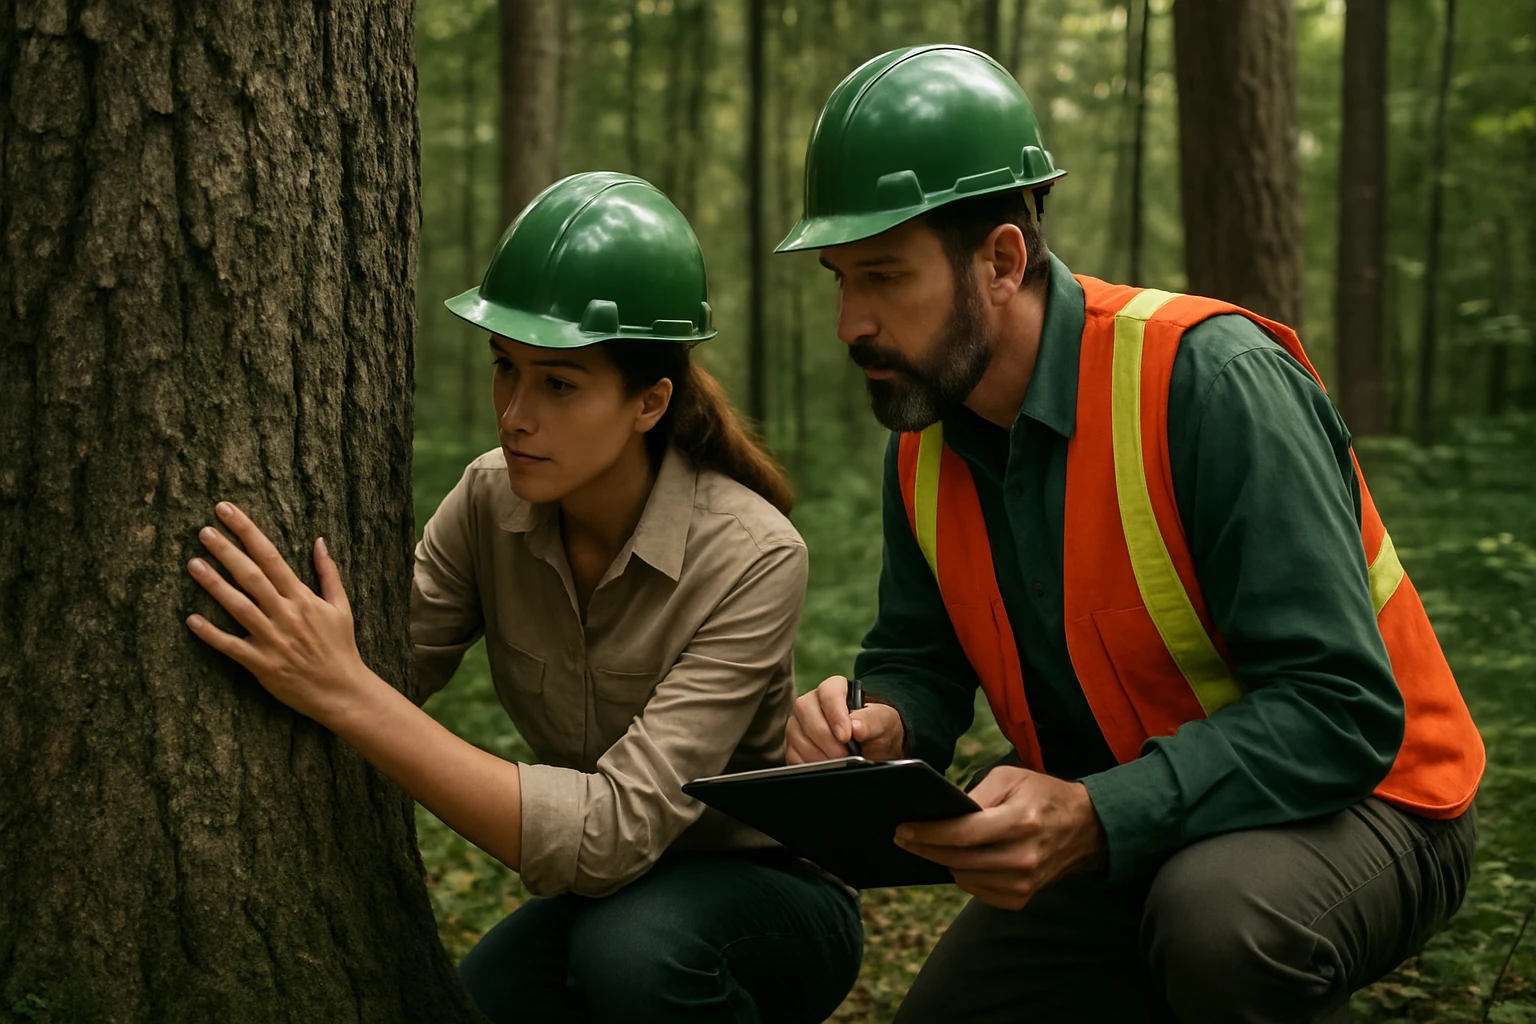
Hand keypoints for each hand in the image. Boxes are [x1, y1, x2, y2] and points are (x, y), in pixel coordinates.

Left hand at [185, 502, 371, 723]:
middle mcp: (286, 614)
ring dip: (214, 585)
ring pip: (238, 606)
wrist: (342, 690)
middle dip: (227, 551)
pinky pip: (231, 646)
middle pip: (251, 576)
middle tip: (204, 530)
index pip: (272, 557)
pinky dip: (211, 633)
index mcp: (303, 598)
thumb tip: (319, 541)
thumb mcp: (341, 606)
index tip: (228, 512)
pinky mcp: (261, 664)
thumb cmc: (341, 647)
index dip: (248, 532)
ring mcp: (272, 639)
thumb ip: (328, 573)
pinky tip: (191, 619)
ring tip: (193, 564)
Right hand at [786, 675, 905, 763]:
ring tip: (838, 763)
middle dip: (825, 738)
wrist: (871, 746)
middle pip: (805, 710)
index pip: (828, 692)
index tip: (846, 735)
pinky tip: (825, 768)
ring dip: (817, 754)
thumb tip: (856, 727)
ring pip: (796, 734)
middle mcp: (811, 702)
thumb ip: (870, 721)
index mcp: (833, 689)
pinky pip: (792, 753)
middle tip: (843, 755)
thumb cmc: (875, 727)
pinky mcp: (793, 744)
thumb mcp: (882, 722)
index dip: (835, 713)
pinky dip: (808, 764)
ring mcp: (799, 723)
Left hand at [893, 766, 1106, 910]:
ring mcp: (1024, 883)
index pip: (963, 834)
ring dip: (944, 861)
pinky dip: (964, 875)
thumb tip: (941, 813)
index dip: (928, 833)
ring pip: (964, 878)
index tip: (903, 829)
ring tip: (932, 844)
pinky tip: (961, 859)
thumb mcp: (1010, 778)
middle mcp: (1023, 857)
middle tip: (903, 837)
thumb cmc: (1041, 796)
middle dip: (925, 848)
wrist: (1085, 829)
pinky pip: (978, 891)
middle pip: (958, 859)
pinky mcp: (1022, 898)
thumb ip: (976, 794)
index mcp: (1021, 822)